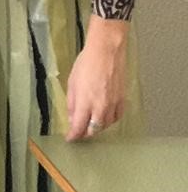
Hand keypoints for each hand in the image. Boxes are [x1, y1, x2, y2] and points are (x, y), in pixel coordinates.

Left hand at [66, 21, 128, 140]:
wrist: (106, 53)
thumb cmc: (86, 64)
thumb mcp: (71, 83)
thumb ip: (72, 103)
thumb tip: (71, 118)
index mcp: (85, 103)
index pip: (79, 127)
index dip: (73, 135)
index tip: (70, 138)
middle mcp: (100, 107)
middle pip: (93, 130)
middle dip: (84, 133)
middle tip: (78, 133)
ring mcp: (113, 105)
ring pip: (106, 126)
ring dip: (97, 128)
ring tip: (89, 125)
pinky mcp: (122, 100)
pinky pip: (116, 117)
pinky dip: (109, 121)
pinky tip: (104, 118)